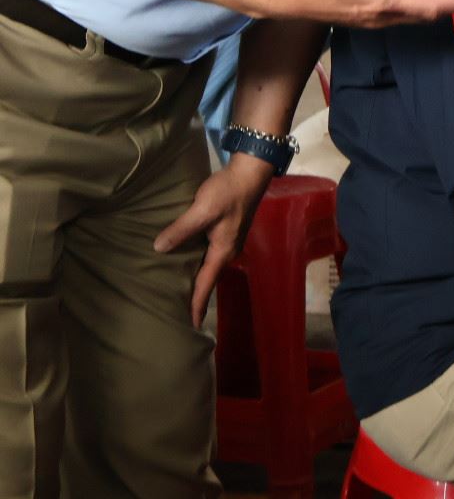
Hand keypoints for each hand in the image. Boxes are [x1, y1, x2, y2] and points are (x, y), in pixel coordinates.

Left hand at [154, 154, 273, 326]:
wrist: (250, 172)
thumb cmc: (228, 191)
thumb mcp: (203, 209)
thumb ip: (181, 229)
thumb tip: (158, 248)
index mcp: (223, 250)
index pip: (206, 284)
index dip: (197, 305)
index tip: (191, 326)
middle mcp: (227, 250)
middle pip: (209, 279)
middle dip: (196, 298)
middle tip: (179, 314)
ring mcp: (228, 241)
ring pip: (208, 267)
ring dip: (196, 281)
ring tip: (180, 294)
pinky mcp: (225, 231)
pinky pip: (208, 255)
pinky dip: (197, 265)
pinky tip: (186, 264)